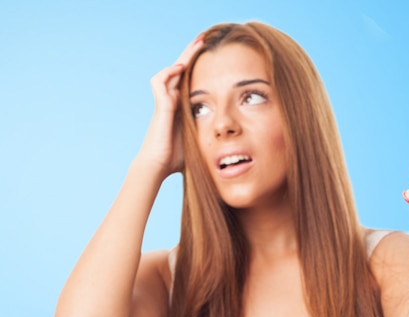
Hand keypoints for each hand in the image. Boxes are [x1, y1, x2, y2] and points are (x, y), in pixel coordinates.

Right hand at [137, 34, 204, 176]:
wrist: (158, 167)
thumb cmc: (177, 160)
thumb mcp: (200, 142)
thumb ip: (211, 136)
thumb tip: (232, 141)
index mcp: (181, 107)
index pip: (189, 80)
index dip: (198, 67)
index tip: (213, 56)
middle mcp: (172, 101)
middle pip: (180, 71)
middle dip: (192, 55)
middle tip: (205, 40)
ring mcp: (164, 103)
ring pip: (170, 72)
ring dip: (182, 58)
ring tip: (196, 46)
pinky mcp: (160, 107)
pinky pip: (160, 82)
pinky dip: (168, 73)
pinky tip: (180, 67)